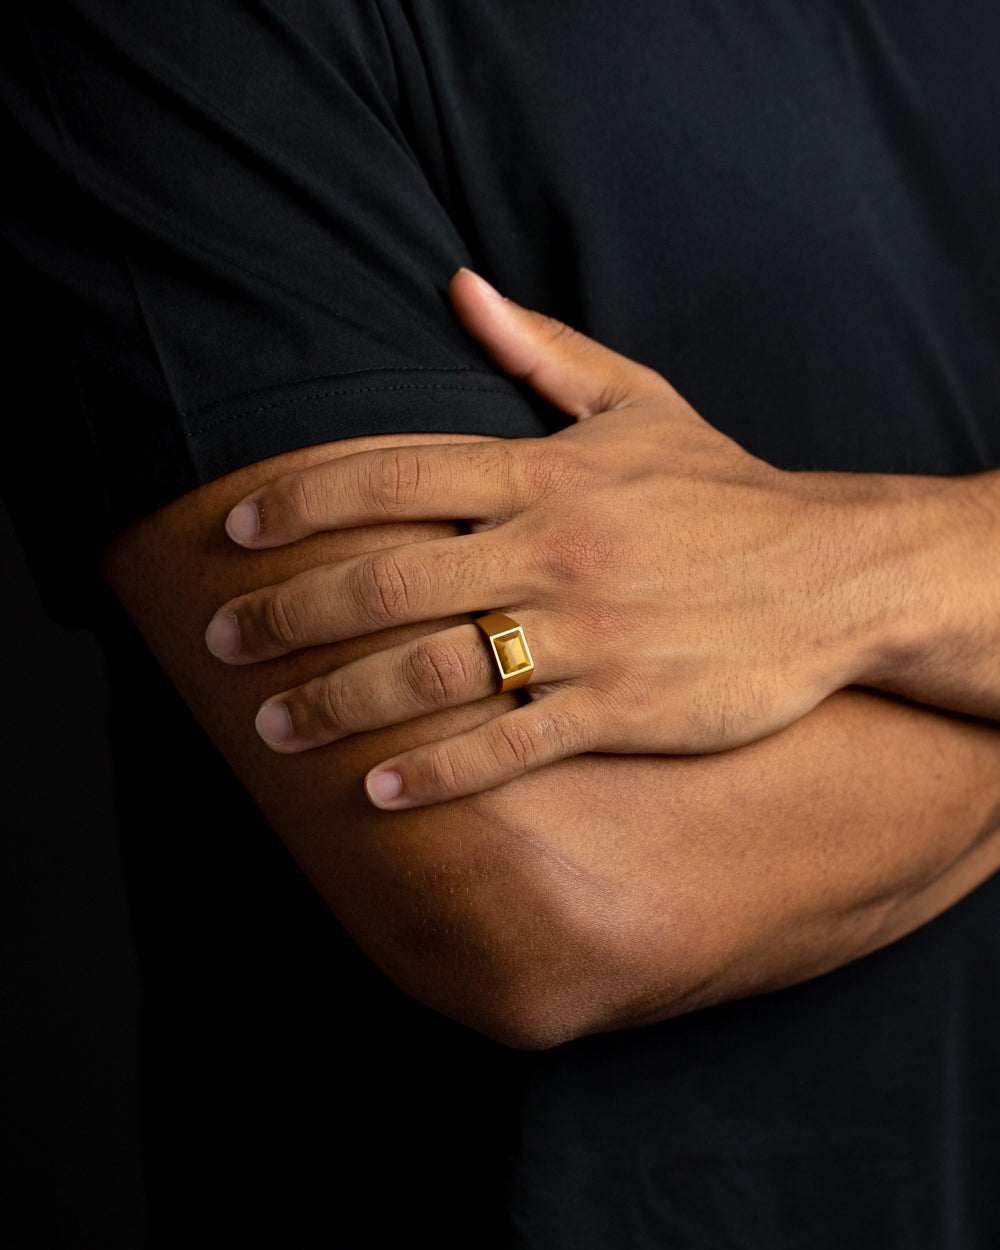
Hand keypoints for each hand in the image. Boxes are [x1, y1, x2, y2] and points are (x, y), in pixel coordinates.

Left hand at [206, 269, 905, 808]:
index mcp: (550, 474)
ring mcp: (589, 636)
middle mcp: (556, 552)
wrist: (837, 574)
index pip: (397, 474)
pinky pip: (510, 746)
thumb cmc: (729, 493)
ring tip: (273, 726)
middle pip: (388, 580)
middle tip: (222, 639)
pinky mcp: (624, 708)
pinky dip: (437, 772)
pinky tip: (377, 792)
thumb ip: (542, 352)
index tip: (238, 527)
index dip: (304, 499)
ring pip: (433, 672)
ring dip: (339, 702)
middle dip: (289, 612)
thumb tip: (457, 286)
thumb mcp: (643, 404)